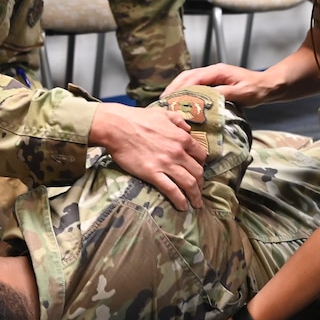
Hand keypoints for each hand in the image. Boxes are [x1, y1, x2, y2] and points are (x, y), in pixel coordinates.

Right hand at [90, 102, 206, 209]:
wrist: (117, 126)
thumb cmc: (138, 118)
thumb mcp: (163, 113)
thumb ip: (179, 120)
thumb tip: (188, 128)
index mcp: (182, 138)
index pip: (201, 155)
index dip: (202, 164)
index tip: (199, 170)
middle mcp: (178, 152)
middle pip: (198, 172)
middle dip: (201, 183)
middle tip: (200, 190)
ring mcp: (166, 164)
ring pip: (188, 183)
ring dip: (195, 196)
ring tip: (196, 204)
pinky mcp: (153, 174)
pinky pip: (172, 190)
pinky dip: (180, 200)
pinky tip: (182, 207)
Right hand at [162, 63, 270, 103]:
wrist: (267, 86)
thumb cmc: (257, 89)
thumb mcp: (242, 93)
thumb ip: (225, 94)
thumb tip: (207, 98)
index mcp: (217, 71)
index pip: (193, 78)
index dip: (180, 88)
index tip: (170, 98)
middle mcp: (212, 71)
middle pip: (186, 76)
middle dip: (174, 88)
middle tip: (163, 101)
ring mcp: (212, 76)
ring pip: (189, 79)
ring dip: (177, 89)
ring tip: (167, 101)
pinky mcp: (213, 82)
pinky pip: (195, 85)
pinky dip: (184, 91)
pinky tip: (180, 100)